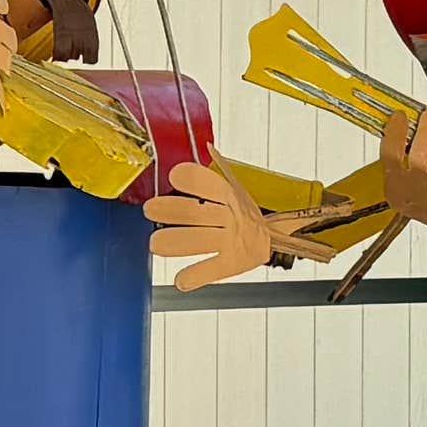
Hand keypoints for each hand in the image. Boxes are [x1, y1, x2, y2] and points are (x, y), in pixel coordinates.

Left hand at [148, 161, 294, 289]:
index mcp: (229, 194)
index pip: (208, 182)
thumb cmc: (244, 211)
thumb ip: (218, 170)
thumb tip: (206, 146)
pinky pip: (212, 270)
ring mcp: (231, 240)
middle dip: (170, 210)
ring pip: (199, 241)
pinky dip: (195, 276)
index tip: (174, 176)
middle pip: (196, 212)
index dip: (191, 178)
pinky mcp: (232, 263)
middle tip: (150, 210)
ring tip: (155, 243)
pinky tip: (181, 280)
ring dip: (175, 242)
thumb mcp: (235, 187)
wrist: (276, 238)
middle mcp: (230, 216)